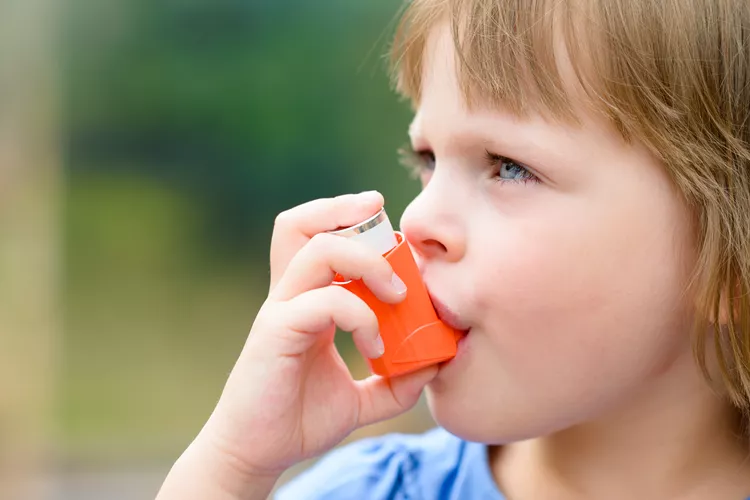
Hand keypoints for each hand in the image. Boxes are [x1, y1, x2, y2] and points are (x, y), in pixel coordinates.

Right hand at [201, 191, 437, 479]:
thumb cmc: (301, 419)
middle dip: (348, 213)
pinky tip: (375, 345)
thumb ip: (396, 382)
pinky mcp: (276, 331)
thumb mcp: (361, 398)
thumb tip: (436, 364)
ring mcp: (281, 309)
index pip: (319, 237)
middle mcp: (291, 295)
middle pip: (305, 225)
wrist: (260, 454)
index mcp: (307, 300)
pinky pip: (325, 301)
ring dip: (367, 262)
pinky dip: (360, 315)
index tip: (396, 232)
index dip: (351, 221)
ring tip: (396, 295)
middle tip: (394, 237)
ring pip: (317, 249)